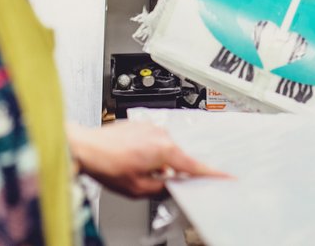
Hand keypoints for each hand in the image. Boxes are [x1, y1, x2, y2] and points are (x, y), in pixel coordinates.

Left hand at [67, 120, 229, 197]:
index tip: (227, 175)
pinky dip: (150, 152)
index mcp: (165, 150)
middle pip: (180, 156)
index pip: (195, 166)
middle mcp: (162, 134)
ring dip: (159, 161)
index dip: (213, 172)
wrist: (87, 147)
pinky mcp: (142, 125)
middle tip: (160, 180)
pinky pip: (154, 140)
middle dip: (174, 170)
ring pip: (166, 148)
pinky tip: (134, 160)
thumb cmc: (108, 165)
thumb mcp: (139, 189)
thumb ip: (162, 188)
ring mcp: (152, 127)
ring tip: (137, 169)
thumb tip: (171, 185)